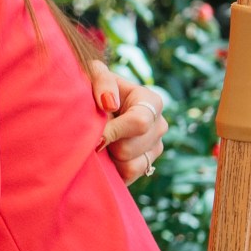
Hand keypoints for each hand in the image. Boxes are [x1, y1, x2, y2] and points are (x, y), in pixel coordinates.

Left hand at [88, 63, 170, 184]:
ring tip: (101, 141)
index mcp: (151, 101)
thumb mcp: (94, 75)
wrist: (91, 108)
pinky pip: (130, 175)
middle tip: (96, 133)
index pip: (139, 122)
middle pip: (130, 147)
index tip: (95, 132)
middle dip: (108, 143)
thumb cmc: (93, 88)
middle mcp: (159, 125)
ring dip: (110, 156)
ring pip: (131, 164)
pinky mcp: (148, 164)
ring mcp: (156, 147)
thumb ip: (102, 82)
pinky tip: (106, 154)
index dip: (114, 130)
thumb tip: (109, 104)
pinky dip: (114, 168)